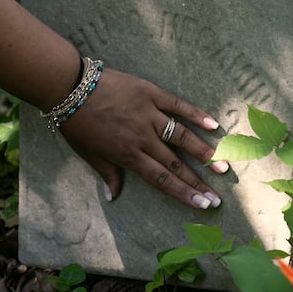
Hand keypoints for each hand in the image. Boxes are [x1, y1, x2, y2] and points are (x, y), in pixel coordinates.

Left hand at [59, 68, 228, 208]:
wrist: (68, 88)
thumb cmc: (75, 123)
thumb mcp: (88, 153)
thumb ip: (106, 173)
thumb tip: (113, 196)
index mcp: (127, 155)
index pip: (161, 179)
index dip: (184, 193)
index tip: (203, 204)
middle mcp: (141, 137)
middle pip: (175, 163)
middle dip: (199, 181)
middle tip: (219, 195)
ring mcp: (147, 114)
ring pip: (181, 136)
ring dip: (204, 152)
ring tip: (224, 165)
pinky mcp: (149, 93)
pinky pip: (177, 105)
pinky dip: (195, 114)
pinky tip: (213, 125)